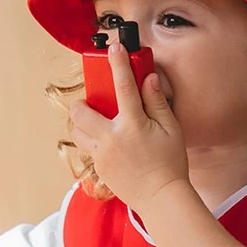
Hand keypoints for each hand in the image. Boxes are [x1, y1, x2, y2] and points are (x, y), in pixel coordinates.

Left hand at [71, 42, 188, 212]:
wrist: (161, 198)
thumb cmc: (170, 164)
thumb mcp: (171, 130)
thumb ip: (157, 102)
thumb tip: (149, 79)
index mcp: (132, 124)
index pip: (123, 85)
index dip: (118, 63)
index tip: (114, 48)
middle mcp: (110, 138)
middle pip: (80, 111)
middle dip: (81, 102)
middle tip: (92, 102)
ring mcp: (101, 155)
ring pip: (76, 132)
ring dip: (81, 123)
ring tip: (95, 123)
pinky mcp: (98, 169)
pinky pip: (87, 150)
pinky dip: (92, 142)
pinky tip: (108, 145)